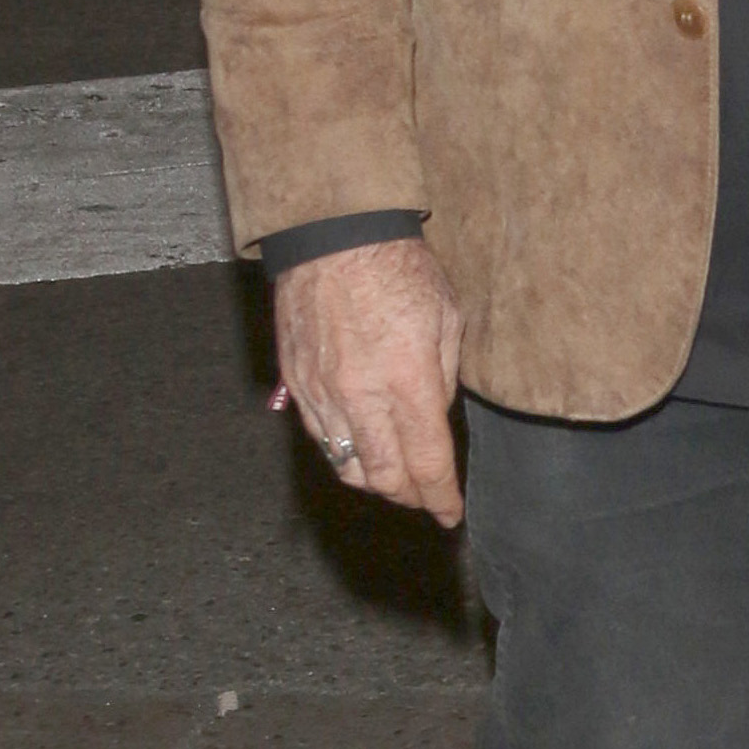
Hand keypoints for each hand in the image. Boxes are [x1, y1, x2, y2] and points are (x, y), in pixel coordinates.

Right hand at [273, 236, 466, 523]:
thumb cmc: (398, 267)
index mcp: (408, 381)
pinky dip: (343, 453)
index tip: (451, 513)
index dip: (441, 497)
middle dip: (410, 497)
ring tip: (395, 476)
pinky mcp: (297, 384)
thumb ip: (443, 378)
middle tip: (427, 496)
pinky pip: (319, 438)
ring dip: (375, 481)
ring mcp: (323, 394)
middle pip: (384, 478)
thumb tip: (434, 418)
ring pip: (346, 466)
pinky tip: (360, 445)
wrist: (332, 235)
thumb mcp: (447, 317)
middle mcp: (362, 397)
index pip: (427, 463)